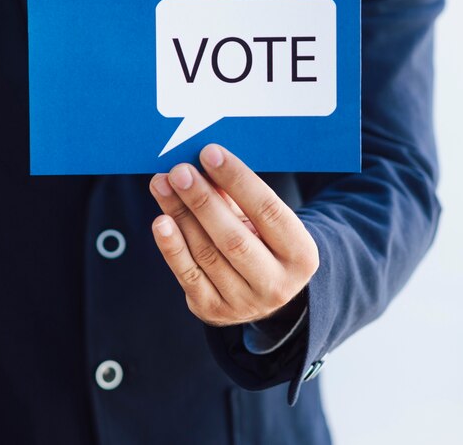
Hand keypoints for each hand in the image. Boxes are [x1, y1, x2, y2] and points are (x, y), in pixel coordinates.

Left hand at [149, 144, 318, 326]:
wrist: (262, 293)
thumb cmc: (262, 243)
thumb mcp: (262, 221)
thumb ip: (236, 196)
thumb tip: (200, 165)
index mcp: (301, 254)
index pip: (268, 210)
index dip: (237, 180)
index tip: (209, 153)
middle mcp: (277, 283)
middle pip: (234, 237)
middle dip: (202, 200)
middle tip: (180, 171)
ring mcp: (245, 302)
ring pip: (207, 254)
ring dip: (181, 215)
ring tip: (163, 185)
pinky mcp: (213, 310)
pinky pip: (188, 275)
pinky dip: (172, 247)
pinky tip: (161, 221)